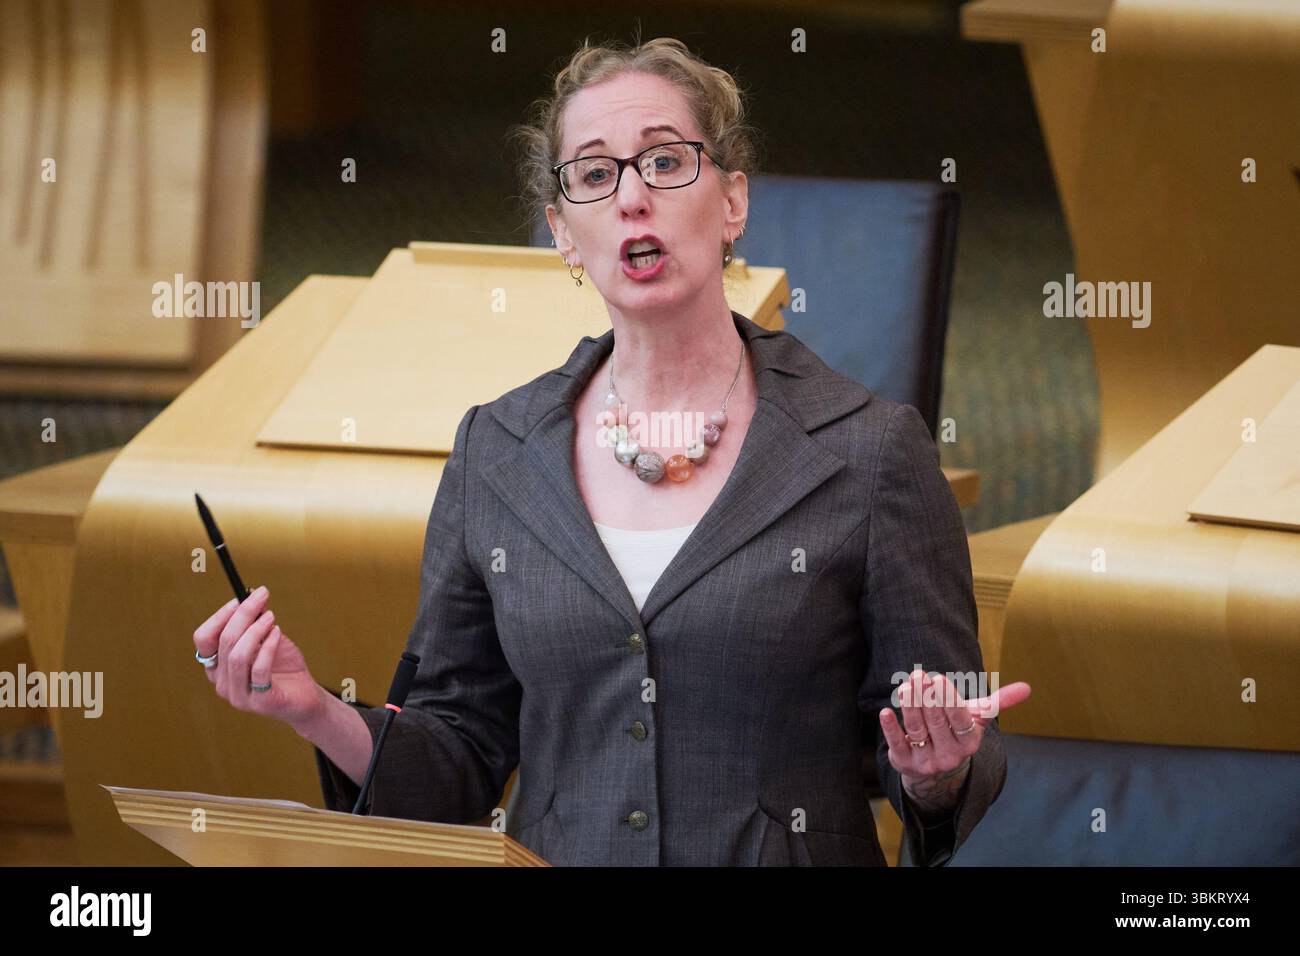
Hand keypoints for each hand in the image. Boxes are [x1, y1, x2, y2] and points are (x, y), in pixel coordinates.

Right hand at [192, 586, 324, 727]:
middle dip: (243, 614)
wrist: (305, 696)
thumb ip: (256, 622)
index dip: (219, 616)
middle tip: (262, 596)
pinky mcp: (261, 702)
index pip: (203, 639)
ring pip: (237, 656)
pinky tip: (278, 633)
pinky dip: (268, 647)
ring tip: (271, 617)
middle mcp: (221, 683)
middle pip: (223, 642)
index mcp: (216, 667)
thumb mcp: (267, 639)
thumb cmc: (282, 666)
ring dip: (255, 630)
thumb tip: (252, 595)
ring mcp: (238, 696)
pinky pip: (259, 670)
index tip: (239, 598)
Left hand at [879, 669, 1030, 814]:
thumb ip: (998, 703)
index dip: (949, 701)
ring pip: (917, 730)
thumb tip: (1027, 688)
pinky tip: (884, 712)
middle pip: (936, 723)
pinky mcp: (905, 762)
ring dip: (910, 706)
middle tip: (919, 675)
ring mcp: (926, 760)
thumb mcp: (976, 718)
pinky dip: (890, 729)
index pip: (959, 720)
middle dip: (927, 698)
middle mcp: (949, 754)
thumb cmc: (956, 732)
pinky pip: (897, 744)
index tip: (939, 679)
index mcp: (968, 741)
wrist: (936, 769)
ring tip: (906, 686)